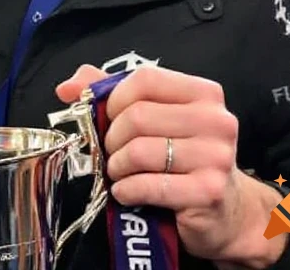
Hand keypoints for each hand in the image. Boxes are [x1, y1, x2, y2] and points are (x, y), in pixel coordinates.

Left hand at [56, 64, 286, 268]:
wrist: (223, 210)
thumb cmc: (181, 157)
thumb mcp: (152, 117)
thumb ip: (110, 93)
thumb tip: (66, 87)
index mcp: (203, 93)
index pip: (144, 79)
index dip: (115, 99)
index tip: (109, 118)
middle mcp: (216, 120)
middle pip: (137, 117)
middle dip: (112, 138)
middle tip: (113, 152)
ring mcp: (216, 156)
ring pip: (139, 151)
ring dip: (117, 167)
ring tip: (120, 172)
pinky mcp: (208, 191)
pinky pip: (149, 185)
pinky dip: (127, 190)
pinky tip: (126, 192)